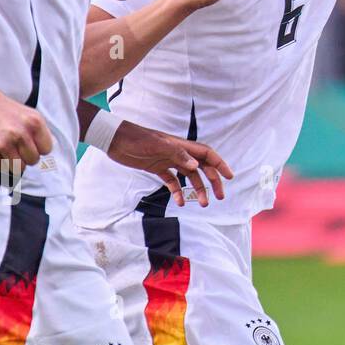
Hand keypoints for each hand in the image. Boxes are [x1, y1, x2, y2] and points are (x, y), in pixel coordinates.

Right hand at [0, 88, 52, 165]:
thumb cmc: (6, 110)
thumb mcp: (31, 115)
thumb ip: (41, 133)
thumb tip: (47, 152)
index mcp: (34, 123)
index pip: (46, 150)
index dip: (39, 148)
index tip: (32, 144)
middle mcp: (20, 133)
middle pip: (33, 161)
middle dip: (27, 156)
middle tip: (19, 147)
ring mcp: (3, 143)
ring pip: (18, 167)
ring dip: (14, 161)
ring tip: (8, 148)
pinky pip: (1, 167)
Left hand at [106, 120, 233, 207]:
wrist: (115, 140)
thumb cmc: (137, 140)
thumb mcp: (157, 146)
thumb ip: (177, 154)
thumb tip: (195, 165)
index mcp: (182, 146)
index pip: (207, 155)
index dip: (220, 165)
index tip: (229, 177)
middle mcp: (178, 153)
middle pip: (202, 168)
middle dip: (213, 182)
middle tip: (219, 197)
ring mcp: (168, 161)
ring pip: (189, 176)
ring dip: (197, 190)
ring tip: (202, 204)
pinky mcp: (157, 168)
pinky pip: (172, 181)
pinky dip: (178, 191)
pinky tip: (179, 202)